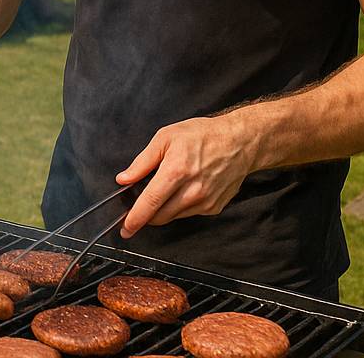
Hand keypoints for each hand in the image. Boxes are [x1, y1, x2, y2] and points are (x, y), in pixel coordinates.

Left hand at [116, 112, 258, 237]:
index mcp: (176, 172)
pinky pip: (188, 213)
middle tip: (138, 208)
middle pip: (160, 216)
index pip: (150, 203)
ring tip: (165, 189)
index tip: (126, 229)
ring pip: (173, 217)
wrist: (240, 142)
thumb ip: (142, 162)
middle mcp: (192, 191)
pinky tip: (184, 190)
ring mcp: (205, 202)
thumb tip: (124, 179)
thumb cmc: (202, 135)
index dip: (135, 218)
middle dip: (145, 217)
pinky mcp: (214, 208)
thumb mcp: (165, 138)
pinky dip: (180, 207)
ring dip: (163, 210)